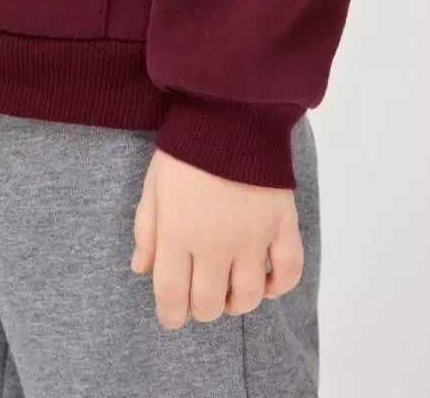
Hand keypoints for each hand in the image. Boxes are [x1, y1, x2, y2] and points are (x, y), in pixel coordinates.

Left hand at [129, 147, 303, 328]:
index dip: (170, 316)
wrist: (230, 113)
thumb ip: (145, 231)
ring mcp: (252, 237)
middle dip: (200, 308)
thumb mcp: (153, 187)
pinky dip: (278, 286)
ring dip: (235, 302)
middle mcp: (214, 244)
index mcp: (177, 234)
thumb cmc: (185, 150)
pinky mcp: (282, 226)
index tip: (172, 314)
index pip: (172, 298)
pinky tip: (266, 279)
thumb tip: (141, 269)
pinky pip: (288, 273)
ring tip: (229, 286)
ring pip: (247, 298)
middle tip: (199, 293)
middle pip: (208, 305)